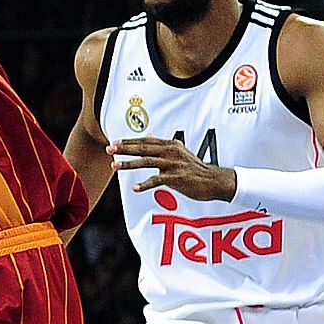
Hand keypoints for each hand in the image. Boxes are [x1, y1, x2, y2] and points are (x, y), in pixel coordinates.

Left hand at [110, 136, 237, 201]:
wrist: (214, 181)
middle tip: (109, 149)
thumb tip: (148, 135)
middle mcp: (171, 152)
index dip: (129, 141)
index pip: (145, 141)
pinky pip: (157, 180)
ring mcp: (174, 165)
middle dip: (124, 149)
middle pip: (143, 148)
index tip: (114, 142)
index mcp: (171, 145)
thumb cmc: (195, 168)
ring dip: (129, 164)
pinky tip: (134, 188)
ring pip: (146, 162)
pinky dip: (145, 184)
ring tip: (114, 166)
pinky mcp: (177, 178)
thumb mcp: (179, 152)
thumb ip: (163, 145)